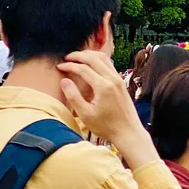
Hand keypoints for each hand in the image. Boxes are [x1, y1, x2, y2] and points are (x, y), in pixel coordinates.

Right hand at [58, 51, 158, 170]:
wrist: (129, 133)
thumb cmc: (107, 127)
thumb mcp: (86, 115)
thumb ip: (74, 96)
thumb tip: (64, 80)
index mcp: (103, 86)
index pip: (83, 68)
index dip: (69, 65)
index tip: (59, 67)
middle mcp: (112, 79)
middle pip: (94, 58)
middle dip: (78, 55)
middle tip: (66, 57)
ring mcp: (118, 79)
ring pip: (103, 58)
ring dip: (89, 55)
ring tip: (77, 58)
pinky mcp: (121, 82)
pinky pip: (109, 64)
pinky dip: (97, 60)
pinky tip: (90, 65)